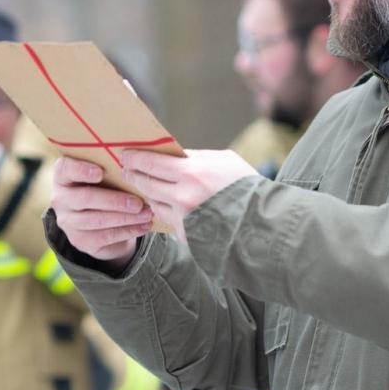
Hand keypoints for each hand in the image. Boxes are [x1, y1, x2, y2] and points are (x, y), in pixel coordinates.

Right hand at [51, 158, 154, 266]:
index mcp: (63, 175)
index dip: (80, 170)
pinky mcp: (78, 240)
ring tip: (147, 214)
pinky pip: (105, 236)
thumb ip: (112, 166)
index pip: (65, 169)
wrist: (102, 219)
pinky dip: (128, 231)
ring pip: (97, 220)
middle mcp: (60, 198)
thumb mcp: (106, 174)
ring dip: (126, 218)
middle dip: (115, 201)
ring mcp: (67, 221)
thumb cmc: (107, 186)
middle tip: (139, 203)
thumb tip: (138, 162)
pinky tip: (144, 226)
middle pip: (85, 198)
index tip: (100, 172)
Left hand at [121, 149, 257, 235]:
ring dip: (146, 194)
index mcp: (191, 174)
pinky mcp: (187, 235)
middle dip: (133, 175)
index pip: (152, 163)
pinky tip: (162, 205)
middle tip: (126, 170)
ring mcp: (183, 219)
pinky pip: (167, 220)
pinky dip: (164, 211)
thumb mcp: (223, 160)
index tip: (126, 155)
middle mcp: (182, 197)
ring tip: (143, 186)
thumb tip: (172, 154)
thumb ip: (196, 157)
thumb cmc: (245, 184)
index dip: (135, 158)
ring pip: (153, 204)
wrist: (262, 221)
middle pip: (146, 184)